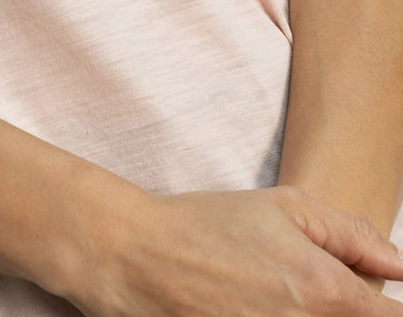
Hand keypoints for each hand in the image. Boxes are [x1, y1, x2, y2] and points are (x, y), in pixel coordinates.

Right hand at [63, 183, 402, 316]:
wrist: (136, 257)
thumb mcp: (283, 207)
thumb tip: (401, 266)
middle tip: (303, 290)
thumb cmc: (207, 225)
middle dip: (343, 311)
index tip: (368, 299)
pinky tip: (251, 307)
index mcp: (327, 292)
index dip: (388, 309)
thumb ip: (352, 235)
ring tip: (274, 297)